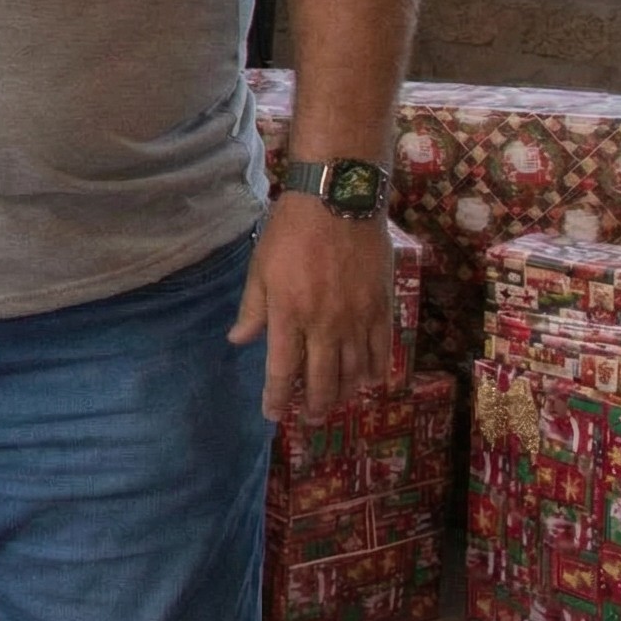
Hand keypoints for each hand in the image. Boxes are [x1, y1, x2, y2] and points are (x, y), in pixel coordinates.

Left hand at [227, 195, 392, 421]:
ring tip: (336, 404)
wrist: (338, 200)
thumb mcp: (260, 267)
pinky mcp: (382, 308)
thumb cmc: (291, 230)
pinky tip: (370, 381)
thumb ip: (252, 309)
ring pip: (353, 372)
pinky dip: (376, 371)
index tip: (272, 414)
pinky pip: (382, 350)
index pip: (281, 370)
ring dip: (344, 394)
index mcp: (288, 315)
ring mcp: (357, 319)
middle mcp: (324, 325)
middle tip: (310, 420)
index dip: (276, 397)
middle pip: (321, 380)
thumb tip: (238, 341)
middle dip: (314, 405)